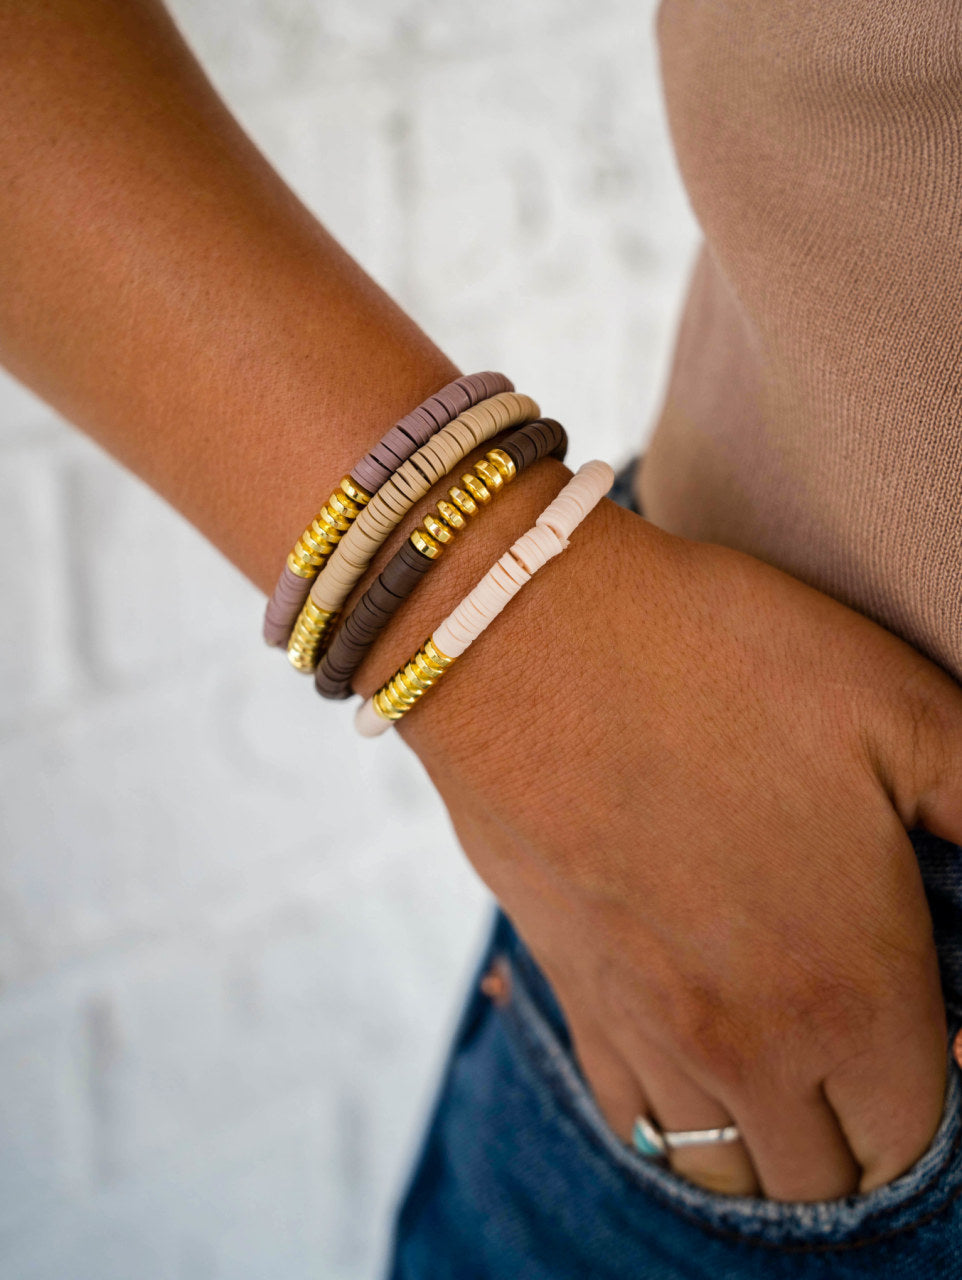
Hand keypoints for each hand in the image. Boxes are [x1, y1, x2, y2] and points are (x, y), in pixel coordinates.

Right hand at [387, 495, 961, 1200]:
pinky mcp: (572, 992)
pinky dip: (677, 1128)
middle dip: (863, 1138)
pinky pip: (632, 1121)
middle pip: (827, 1175)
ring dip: (773, 1151)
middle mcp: (747, 1044)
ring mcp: (646, 1029)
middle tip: (870, 1056)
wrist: (520, 637)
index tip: (935, 1032)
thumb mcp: (900, 709)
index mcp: (850, 990)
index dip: (942, 1091)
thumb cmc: (714, 659)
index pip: (920, 1129)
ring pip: (728, 1169)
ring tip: (793, 1084)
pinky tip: (696, 1074)